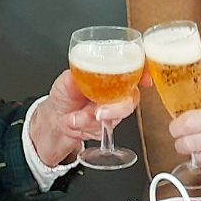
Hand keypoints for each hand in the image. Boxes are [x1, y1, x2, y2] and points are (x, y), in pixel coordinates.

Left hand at [28, 71, 142, 166]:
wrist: (55, 118)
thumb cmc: (65, 94)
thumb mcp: (66, 80)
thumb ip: (75, 76)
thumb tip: (78, 74)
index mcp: (110, 75)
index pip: (135, 70)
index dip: (145, 73)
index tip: (145, 79)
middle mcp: (116, 93)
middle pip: (131, 99)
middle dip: (115, 109)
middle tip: (98, 113)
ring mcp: (113, 111)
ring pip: (115, 118)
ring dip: (92, 120)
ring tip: (75, 119)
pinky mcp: (105, 127)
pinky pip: (102, 130)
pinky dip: (84, 127)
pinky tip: (72, 123)